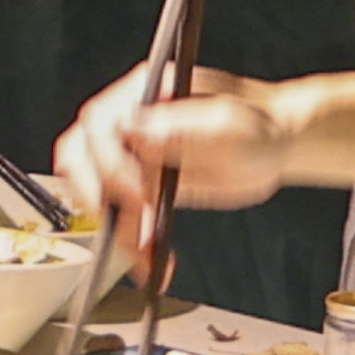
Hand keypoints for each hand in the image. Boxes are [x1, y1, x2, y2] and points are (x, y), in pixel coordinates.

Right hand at [56, 71, 286, 273]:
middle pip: (81, 158)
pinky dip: (130, 241)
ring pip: (97, 194)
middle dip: (98, 199)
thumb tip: (135, 131)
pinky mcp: (141, 184)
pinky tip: (149, 261)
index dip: (109, 161)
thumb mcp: (227, 124)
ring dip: (116, 229)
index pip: (98, 124)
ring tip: (146, 258)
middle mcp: (130, 120)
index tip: (137, 193)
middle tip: (129, 228)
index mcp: (145, 92)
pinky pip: (120, 215)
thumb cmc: (257, 124)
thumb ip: (182, 129)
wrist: (274, 145)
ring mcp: (133, 153)